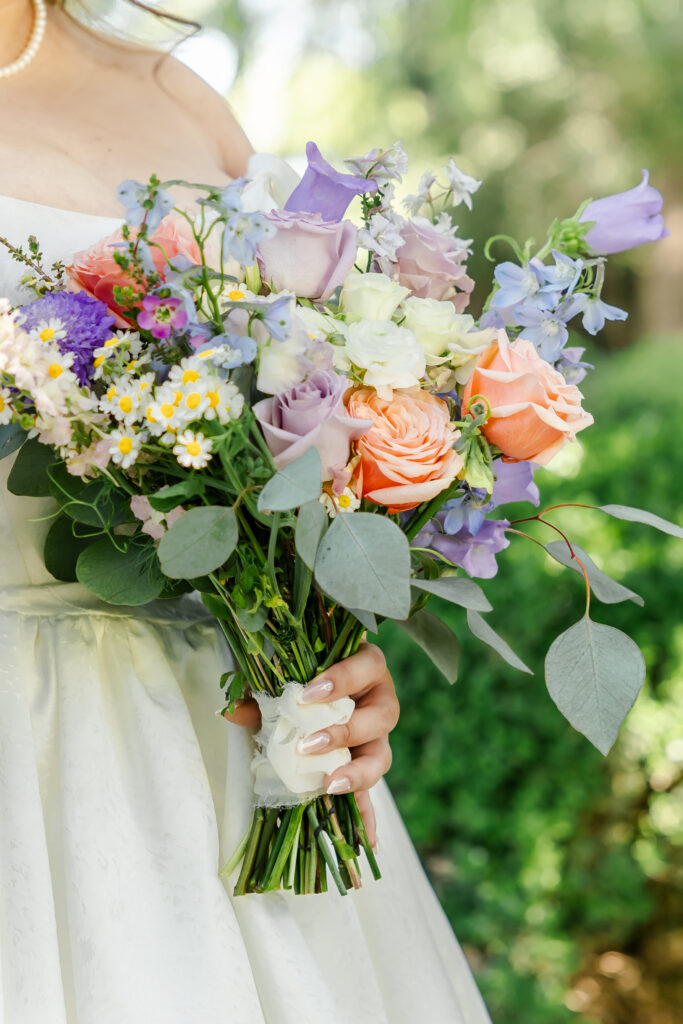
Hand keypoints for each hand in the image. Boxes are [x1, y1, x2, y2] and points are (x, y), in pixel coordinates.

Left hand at [222, 643, 398, 846]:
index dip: (341, 681)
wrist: (318, 681)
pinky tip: (367, 841)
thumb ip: (262, 691)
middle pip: (382, 716)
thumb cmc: (305, 673)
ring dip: (357, 774)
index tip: (306, 694)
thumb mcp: (285, 677)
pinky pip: (372, 793)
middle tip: (309, 745)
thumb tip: (233, 712)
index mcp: (367, 667)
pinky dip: (368, 816)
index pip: (365, 667)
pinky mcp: (367, 765)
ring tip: (330, 786)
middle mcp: (380, 700)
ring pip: (382, 755)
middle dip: (346, 732)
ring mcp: (377, 736)